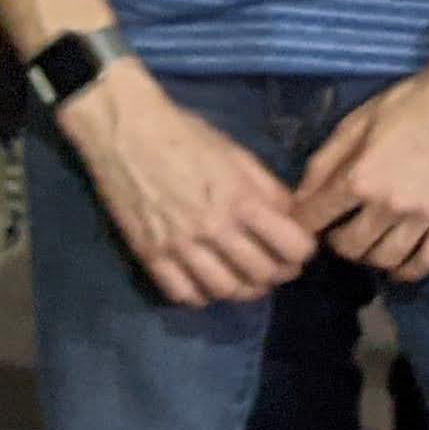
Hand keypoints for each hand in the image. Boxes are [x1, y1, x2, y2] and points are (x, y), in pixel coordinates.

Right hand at [61, 71, 317, 306]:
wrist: (126, 133)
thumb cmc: (186, 136)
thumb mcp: (239, 155)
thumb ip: (267, 189)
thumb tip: (290, 217)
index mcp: (242, 200)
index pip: (291, 246)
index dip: (303, 251)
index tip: (300, 248)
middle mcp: (214, 229)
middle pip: (261, 275)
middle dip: (278, 274)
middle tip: (277, 267)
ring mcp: (179, 246)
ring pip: (224, 291)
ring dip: (242, 290)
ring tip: (245, 278)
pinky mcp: (149, 255)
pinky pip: (182, 294)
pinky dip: (201, 296)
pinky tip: (208, 284)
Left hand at [293, 52, 428, 283]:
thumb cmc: (409, 103)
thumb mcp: (356, 123)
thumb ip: (324, 161)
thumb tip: (299, 197)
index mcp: (360, 178)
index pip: (316, 217)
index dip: (303, 223)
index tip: (305, 223)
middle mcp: (388, 205)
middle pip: (350, 246)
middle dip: (336, 243)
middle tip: (340, 231)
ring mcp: (423, 216)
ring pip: (386, 258)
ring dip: (370, 257)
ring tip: (369, 244)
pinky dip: (410, 271)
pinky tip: (400, 267)